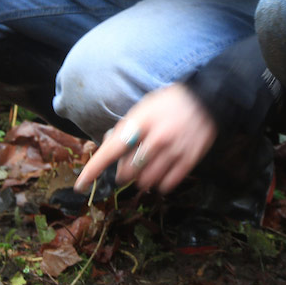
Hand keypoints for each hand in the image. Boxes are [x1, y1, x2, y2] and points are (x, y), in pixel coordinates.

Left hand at [74, 84, 217, 194]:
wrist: (204, 99)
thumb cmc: (167, 103)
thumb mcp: (141, 109)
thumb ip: (125, 129)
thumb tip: (108, 147)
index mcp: (140, 123)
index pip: (110, 151)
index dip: (93, 170)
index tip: (80, 185)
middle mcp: (156, 139)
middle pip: (128, 172)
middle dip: (124, 171)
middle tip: (131, 161)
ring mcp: (174, 151)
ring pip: (146, 182)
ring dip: (140, 180)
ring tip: (146, 168)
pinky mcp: (188, 160)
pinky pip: (167, 184)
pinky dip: (159, 184)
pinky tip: (160, 174)